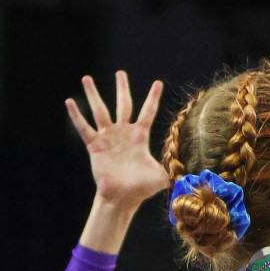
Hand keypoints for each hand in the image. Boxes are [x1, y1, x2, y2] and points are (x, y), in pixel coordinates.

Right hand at [65, 71, 167, 209]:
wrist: (122, 198)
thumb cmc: (142, 188)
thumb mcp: (163, 175)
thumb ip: (177, 168)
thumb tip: (200, 170)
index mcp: (140, 136)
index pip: (148, 112)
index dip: (153, 98)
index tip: (158, 82)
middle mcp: (123, 132)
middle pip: (123, 104)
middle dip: (121, 88)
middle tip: (120, 72)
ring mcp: (108, 137)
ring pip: (100, 111)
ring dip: (93, 94)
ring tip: (87, 78)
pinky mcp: (95, 146)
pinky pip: (84, 128)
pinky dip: (76, 115)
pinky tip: (69, 101)